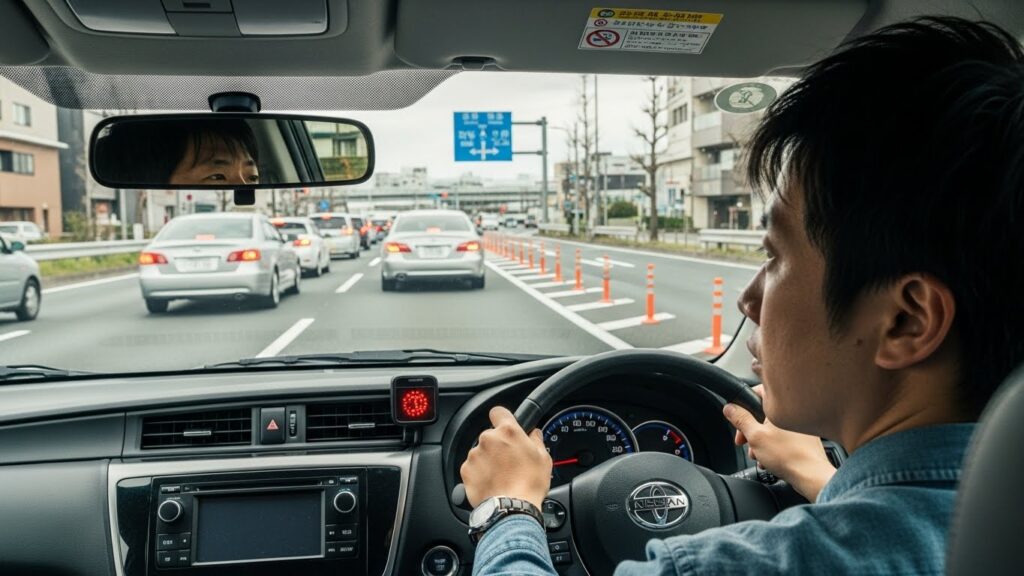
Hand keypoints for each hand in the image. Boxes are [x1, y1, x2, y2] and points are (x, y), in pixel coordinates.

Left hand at [460, 406, 552, 509]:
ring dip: (488, 460)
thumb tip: (535, 434)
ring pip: (481, 452)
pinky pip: (472, 467)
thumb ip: (536, 441)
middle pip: (490, 436)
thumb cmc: (529, 484)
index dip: (502, 418)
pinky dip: (479, 473)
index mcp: (508, 432)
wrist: (511, 508)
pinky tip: (492, 483)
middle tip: (509, 461)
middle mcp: (488, 439)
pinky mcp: (466, 470)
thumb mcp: (543, 458)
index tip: (504, 425)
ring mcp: (475, 454)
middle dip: (498, 445)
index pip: (498, 412)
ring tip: (501, 476)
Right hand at [723, 386, 835, 501]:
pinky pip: (784, 439)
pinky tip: (770, 460)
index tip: (737, 417)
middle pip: (763, 414)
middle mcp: (793, 413)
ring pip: (772, 428)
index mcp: (781, 407)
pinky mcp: (805, 440)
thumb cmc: (787, 455)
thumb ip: (740, 419)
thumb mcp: (755, 436)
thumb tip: (730, 408)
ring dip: (761, 441)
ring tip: (759, 455)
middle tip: (744, 441)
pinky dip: (774, 447)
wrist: (811, 475)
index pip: (758, 392)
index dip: (744, 405)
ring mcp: (800, 427)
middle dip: (750, 429)